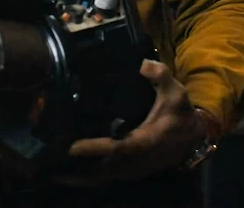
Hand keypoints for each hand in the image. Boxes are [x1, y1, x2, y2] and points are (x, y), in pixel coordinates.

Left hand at [58, 60, 203, 185]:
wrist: (194, 137)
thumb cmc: (180, 113)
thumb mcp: (176, 91)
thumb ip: (160, 75)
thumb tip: (142, 64)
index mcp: (146, 142)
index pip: (116, 149)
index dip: (94, 149)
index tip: (71, 148)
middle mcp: (138, 161)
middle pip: (102, 170)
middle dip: (77, 169)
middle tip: (50, 163)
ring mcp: (134, 170)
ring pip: (102, 178)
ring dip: (78, 177)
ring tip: (52, 173)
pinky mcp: (131, 172)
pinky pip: (105, 178)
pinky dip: (87, 178)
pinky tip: (68, 175)